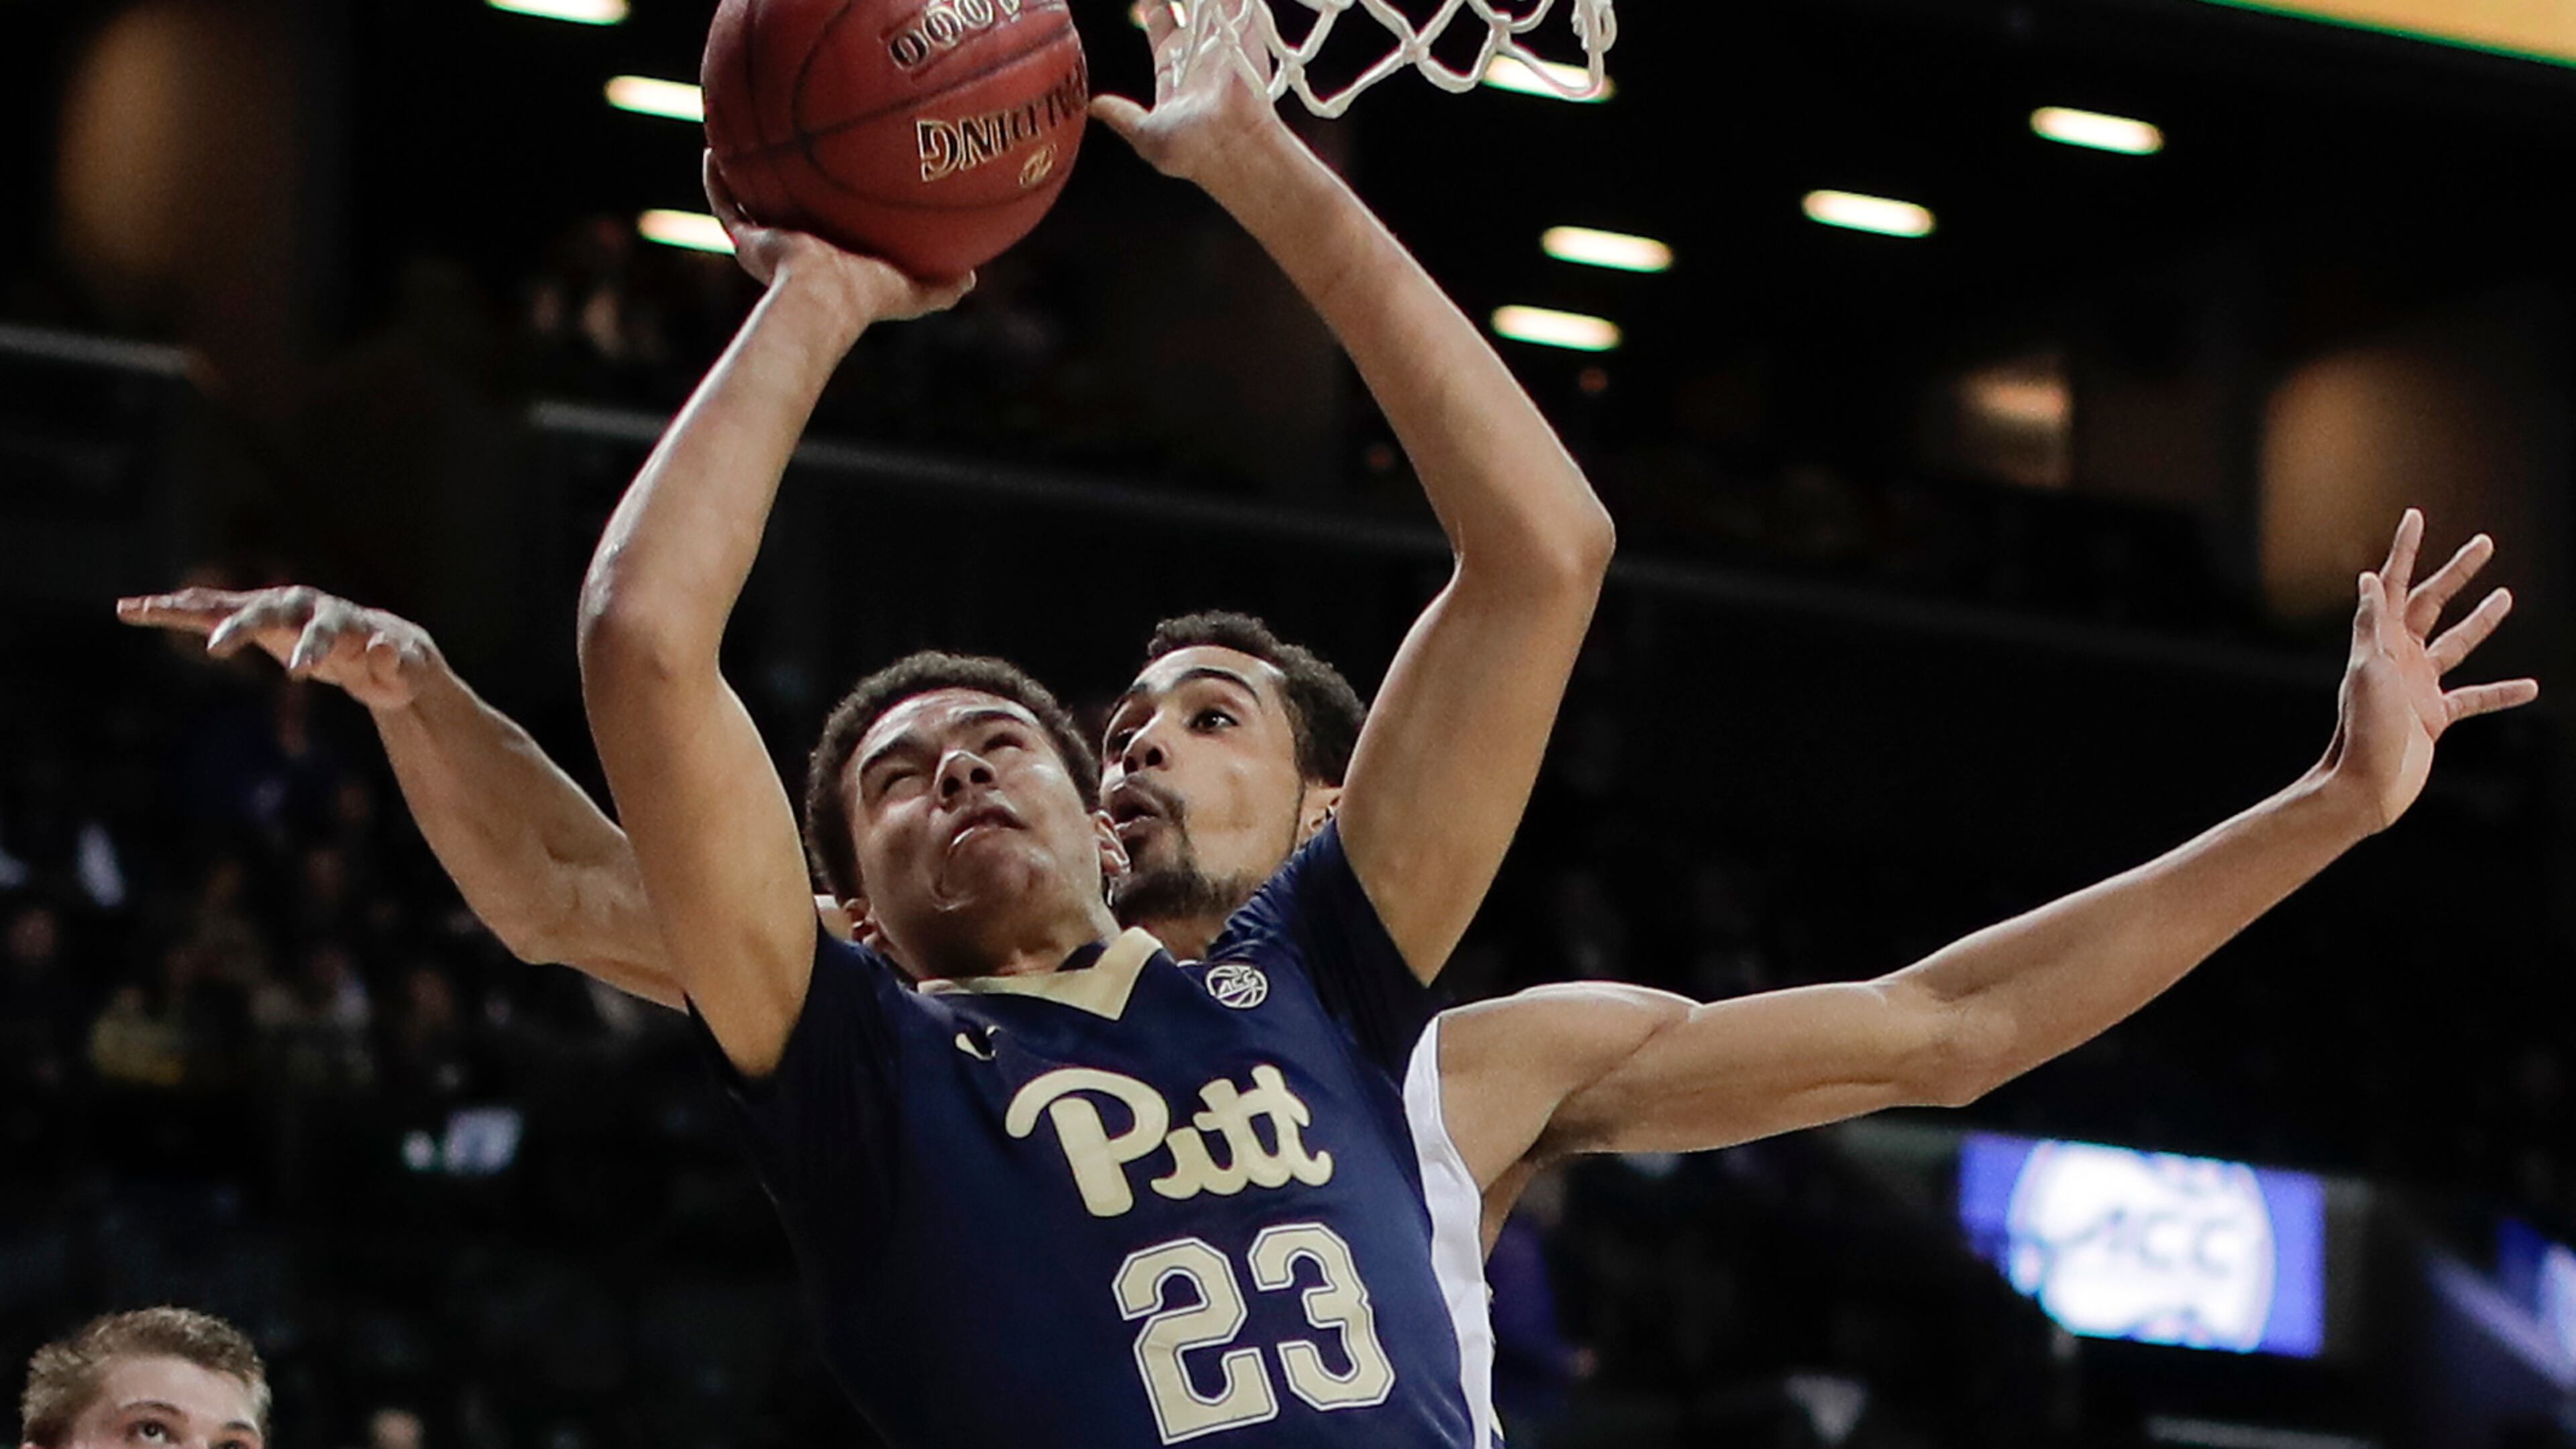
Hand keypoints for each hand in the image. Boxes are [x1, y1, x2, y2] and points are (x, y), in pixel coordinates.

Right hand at [116, 585, 437, 711]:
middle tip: (217, 650)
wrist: (388, 650)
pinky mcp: (252, 620)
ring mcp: (273, 609)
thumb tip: (383, 645)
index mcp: (343, 620)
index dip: (313, 648)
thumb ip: (397, 662)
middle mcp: (303, 605)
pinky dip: (172, 611)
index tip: (300, 672)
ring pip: (225, 604)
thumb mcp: (407, 670)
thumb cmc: (400, 665)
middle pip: (269, 610)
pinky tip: (132, 610)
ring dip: (182, 608)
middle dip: (243, 627)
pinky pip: (207, 613)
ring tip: (134, 608)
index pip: (326, 631)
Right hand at [703, 152, 974, 324]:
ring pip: (749, 202)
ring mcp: (768, 244)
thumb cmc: (869, 296)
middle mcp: (795, 252)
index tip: (838, 185)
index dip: (832, 212)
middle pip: (787, 213)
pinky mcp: (746, 238)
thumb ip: (943, 286)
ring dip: (745, 175)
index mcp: (830, 263)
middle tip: (792, 154)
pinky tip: (713, 149)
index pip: (831, 234)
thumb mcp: (915, 290)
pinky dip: (716, 178)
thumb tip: (975, 277)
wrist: (824, 299)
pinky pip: (724, 201)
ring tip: (742, 141)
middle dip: (787, 188)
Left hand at [1089, 0, 1292, 186]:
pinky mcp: (1247, 37)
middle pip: (1186, 10)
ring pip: (1210, 6)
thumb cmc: (1191, 150)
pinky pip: (1237, 6)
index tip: (1147, 1)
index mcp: (1175, 72)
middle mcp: (1199, 57)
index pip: (1162, 29)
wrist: (1231, 149)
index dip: (1154, 10)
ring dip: (1199, 0)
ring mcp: (1224, 45)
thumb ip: (1122, 116)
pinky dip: (1225, 0)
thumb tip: (1094, 106)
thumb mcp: (1145, 135)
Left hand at [2319, 510, 2538, 829]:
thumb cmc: (2363, 731)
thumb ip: (2369, 626)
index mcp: (2380, 642)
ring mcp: (2418, 685)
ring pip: (2456, 644)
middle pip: (2431, 604)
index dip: (2404, 549)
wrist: (2366, 785)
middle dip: (2457, 573)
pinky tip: (2532, 688)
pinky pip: (2475, 697)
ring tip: (2506, 596)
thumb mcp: (2366, 671)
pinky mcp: (2434, 716)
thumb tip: (2368, 578)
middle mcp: (2398, 658)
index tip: (2416, 516)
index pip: (2393, 584)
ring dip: (2480, 621)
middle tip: (2485, 542)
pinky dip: (2502, 692)